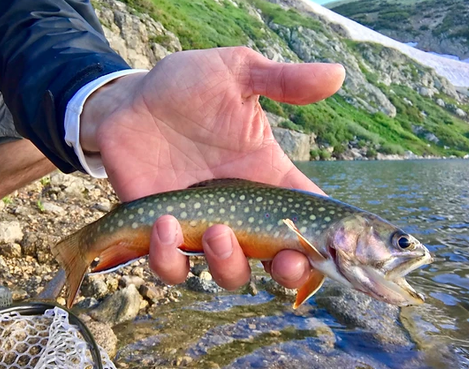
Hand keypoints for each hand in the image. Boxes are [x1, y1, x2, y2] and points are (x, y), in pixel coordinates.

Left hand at [80, 46, 344, 290]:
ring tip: (216, 231)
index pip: (307, 218)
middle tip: (284, 259)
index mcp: (267, 177)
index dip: (326, 240)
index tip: (330, 246)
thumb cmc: (187, 85)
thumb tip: (337, 74)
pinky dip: (170, 257)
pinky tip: (164, 224)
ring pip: (230, 271)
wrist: (131, 100)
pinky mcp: (161, 233)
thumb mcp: (238, 73)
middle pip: (278, 260)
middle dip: (289, 271)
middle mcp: (240, 210)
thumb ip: (283, 80)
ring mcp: (202, 225)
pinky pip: (172, 266)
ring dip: (228, 263)